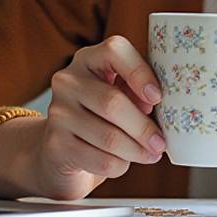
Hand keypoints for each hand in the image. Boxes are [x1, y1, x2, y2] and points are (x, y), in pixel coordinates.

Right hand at [24, 36, 167, 199]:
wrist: (61, 150)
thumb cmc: (102, 117)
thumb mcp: (122, 96)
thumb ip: (139, 93)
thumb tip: (155, 102)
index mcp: (89, 59)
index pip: (114, 51)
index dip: (140, 73)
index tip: (157, 97)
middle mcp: (68, 81)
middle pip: (112, 103)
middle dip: (143, 127)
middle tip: (161, 143)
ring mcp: (58, 112)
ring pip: (108, 136)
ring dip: (136, 151)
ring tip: (150, 155)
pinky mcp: (56, 144)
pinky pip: (99, 160)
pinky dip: (119, 166)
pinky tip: (123, 163)